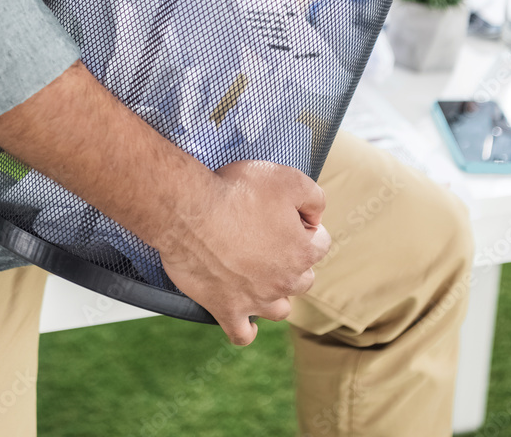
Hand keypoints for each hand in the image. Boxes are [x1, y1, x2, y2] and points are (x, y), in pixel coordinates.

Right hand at [157, 160, 330, 344]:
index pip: (321, 242)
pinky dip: (246, 329)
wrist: (190, 211)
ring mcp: (256, 299)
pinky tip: (245, 317)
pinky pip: (242, 334)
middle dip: (293, 259)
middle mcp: (284, 280)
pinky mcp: (226, 309)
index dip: (306, 224)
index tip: (287, 213)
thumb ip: (313, 196)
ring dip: (276, 294)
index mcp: (302, 250)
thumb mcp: (287, 177)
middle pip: (303, 277)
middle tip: (269, 238)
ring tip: (261, 275)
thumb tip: (316, 214)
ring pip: (280, 308)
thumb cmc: (236, 192)